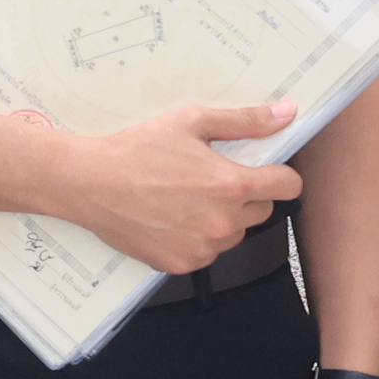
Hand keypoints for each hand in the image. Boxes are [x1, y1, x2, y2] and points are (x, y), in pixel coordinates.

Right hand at [53, 102, 300, 273]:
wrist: (89, 184)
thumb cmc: (137, 150)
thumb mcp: (191, 122)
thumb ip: (244, 121)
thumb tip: (286, 113)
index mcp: (231, 186)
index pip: (288, 187)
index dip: (280, 175)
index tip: (265, 170)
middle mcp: (223, 223)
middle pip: (261, 211)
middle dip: (245, 195)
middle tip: (209, 179)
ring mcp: (202, 248)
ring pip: (233, 234)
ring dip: (221, 219)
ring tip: (185, 199)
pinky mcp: (181, 265)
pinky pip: (205, 252)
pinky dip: (196, 238)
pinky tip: (170, 219)